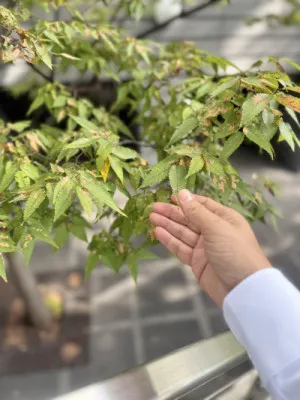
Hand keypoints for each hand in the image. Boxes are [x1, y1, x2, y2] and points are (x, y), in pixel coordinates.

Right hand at [150, 189, 270, 306]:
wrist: (243, 289)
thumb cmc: (236, 252)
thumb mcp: (216, 227)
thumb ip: (197, 211)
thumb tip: (182, 193)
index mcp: (224, 218)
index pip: (203, 205)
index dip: (186, 200)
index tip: (170, 195)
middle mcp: (214, 231)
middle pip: (189, 219)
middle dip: (172, 213)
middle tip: (154, 207)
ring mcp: (205, 248)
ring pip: (183, 233)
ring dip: (167, 225)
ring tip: (152, 217)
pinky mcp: (197, 262)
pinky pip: (181, 248)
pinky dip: (169, 240)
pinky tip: (158, 232)